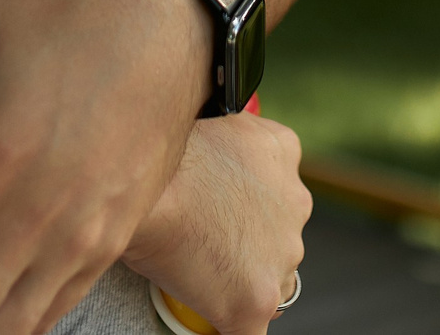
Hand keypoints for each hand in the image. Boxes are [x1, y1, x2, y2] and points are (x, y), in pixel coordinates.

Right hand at [122, 113, 309, 334]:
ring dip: (241, 281)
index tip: (223, 209)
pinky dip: (233, 327)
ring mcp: (280, 257)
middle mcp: (294, 204)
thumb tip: (207, 163)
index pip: (276, 182)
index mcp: (282, 151)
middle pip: (277, 234)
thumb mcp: (207, 124)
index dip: (248, 201)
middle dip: (248, 242)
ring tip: (198, 278)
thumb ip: (224, 144)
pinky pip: (250, 329)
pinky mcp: (257, 301)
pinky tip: (213, 326)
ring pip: (269, 279)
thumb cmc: (159, 157)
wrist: (145, 192)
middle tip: (204, 242)